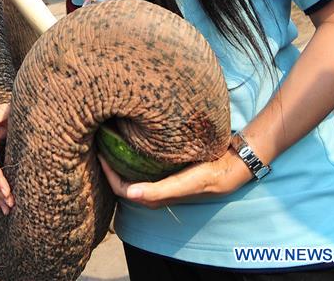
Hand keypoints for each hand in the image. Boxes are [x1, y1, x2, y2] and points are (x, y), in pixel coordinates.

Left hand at [97, 147, 251, 209]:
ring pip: (133, 170)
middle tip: (100, 142)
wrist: (233, 164)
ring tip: (110, 138)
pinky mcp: (168, 167)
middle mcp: (155, 188)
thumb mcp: (185, 183)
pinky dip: (133, 152)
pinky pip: (143, 162)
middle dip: (110, 164)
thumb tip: (129, 193)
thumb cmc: (209, 176)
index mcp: (156, 197)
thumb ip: (159, 191)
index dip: (108, 174)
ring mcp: (161, 177)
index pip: (122, 189)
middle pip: (124, 179)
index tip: (100, 153)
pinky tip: (130, 136)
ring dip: (120, 157)